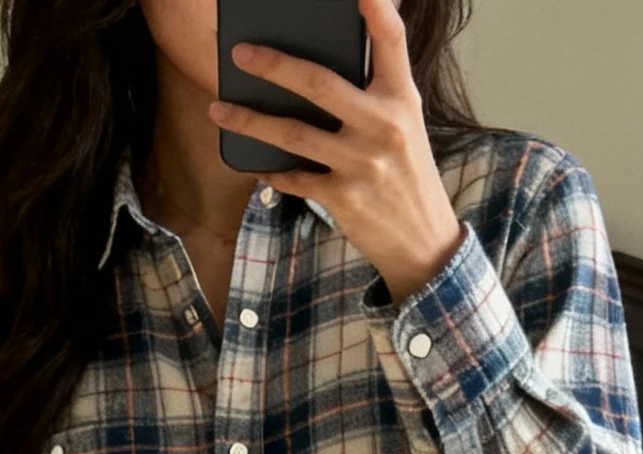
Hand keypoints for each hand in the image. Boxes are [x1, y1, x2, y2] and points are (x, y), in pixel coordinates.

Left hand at [210, 0, 463, 305]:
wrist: (424, 240)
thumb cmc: (406, 172)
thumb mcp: (405, 123)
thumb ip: (377, 87)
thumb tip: (334, 53)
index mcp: (402, 98)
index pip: (391, 39)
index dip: (375, 7)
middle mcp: (384, 125)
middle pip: (319, 83)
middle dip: (273, 65)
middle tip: (240, 53)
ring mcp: (362, 163)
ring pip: (293, 133)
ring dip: (250, 121)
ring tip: (218, 110)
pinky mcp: (345, 198)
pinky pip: (295, 177)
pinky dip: (272, 170)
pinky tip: (255, 163)